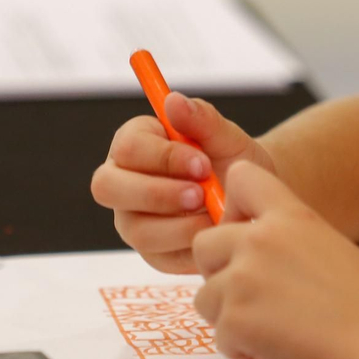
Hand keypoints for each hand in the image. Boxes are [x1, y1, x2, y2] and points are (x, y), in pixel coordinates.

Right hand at [91, 92, 275, 272]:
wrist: (251, 200)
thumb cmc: (233, 163)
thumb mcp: (227, 138)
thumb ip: (203, 119)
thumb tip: (173, 101)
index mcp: (135, 144)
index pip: (128, 147)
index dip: (163, 156)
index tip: (203, 164)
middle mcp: (123, 182)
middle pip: (108, 188)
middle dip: (156, 193)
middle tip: (199, 195)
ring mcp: (132, 220)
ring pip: (136, 229)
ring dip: (178, 226)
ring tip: (214, 216)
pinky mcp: (151, 253)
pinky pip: (159, 257)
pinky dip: (190, 247)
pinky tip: (212, 233)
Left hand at [192, 162, 358, 358]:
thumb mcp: (328, 245)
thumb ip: (287, 239)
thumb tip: (253, 252)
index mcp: (289, 216)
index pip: (240, 178)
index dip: (231, 209)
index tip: (245, 237)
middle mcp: (260, 239)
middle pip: (203, 245)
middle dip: (219, 274)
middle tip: (253, 298)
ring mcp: (242, 278)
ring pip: (204, 297)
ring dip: (230, 318)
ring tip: (271, 329)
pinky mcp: (235, 319)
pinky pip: (217, 335)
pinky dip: (241, 349)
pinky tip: (276, 349)